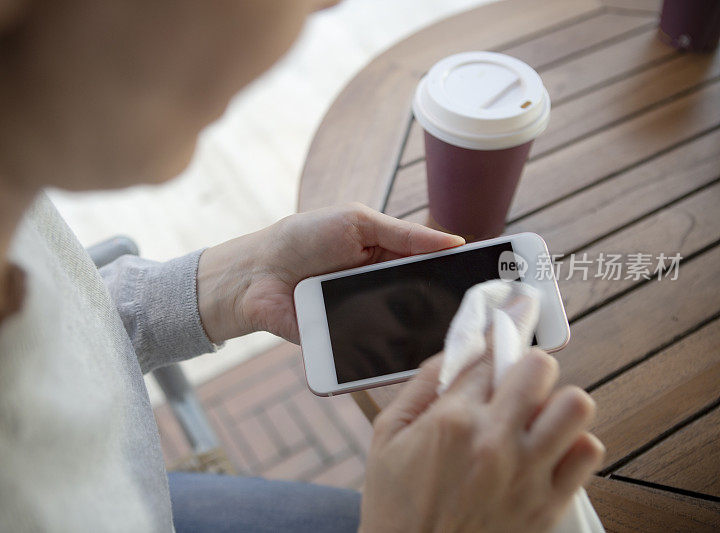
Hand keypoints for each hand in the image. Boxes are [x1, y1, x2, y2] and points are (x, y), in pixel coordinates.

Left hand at [197, 202, 463, 343]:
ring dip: (425, 337)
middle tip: (483, 318)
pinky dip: (391, 360)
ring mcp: (366, 320)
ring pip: (406, 334)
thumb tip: (457, 241)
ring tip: (455, 342)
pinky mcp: (347, 347)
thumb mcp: (357, 222)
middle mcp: (382, 292)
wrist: (254, 274)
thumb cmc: (302, 238)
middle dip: (450, 311)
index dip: (461, 275)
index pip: (434, 269)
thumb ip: (405, 234)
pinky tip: (413, 363)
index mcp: (389, 259)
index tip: (496, 282)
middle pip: (425, 306)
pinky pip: (376, 357)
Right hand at [359, 350, 604, 532]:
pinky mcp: (548, 504)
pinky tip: (547, 450)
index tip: (506, 326)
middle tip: (515, 382)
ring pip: (576, 405)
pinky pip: (589, 452)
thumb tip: (456, 353)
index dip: (496, 338)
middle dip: (527, 367)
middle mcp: (495, 442)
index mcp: (452, 420)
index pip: (490, 354)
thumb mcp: (388, 436)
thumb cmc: (396, 505)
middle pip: (541, 368)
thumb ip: (421, 386)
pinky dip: (573, 444)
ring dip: (556, 403)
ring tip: (536, 416)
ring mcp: (527, 474)